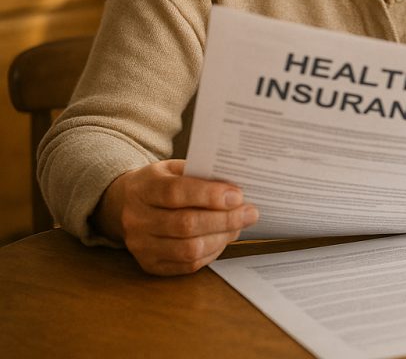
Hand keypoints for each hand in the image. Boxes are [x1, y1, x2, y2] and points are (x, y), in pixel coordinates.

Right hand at [93, 159, 258, 275]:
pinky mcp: (149, 265)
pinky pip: (187, 265)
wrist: (125, 205)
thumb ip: (201, 174)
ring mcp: (141, 245)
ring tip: (239, 226)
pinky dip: (212, 253)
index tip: (238, 195)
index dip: (209, 195)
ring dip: (221, 238)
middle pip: (185, 224)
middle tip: (250, 213)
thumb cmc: (161, 183)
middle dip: (224, 219)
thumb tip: (237, 187)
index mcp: (143, 188)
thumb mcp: (174, 169)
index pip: (175, 193)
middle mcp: (137, 219)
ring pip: (188, 249)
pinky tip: (223, 239)